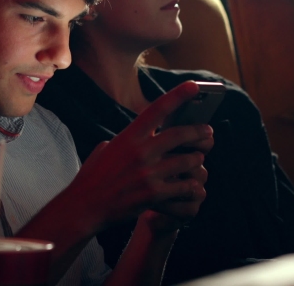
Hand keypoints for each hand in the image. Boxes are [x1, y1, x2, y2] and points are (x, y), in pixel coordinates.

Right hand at [65, 81, 211, 229]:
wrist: (85, 206)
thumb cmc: (94, 177)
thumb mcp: (106, 149)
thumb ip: (127, 140)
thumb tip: (142, 133)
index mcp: (129, 136)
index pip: (157, 109)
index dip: (178, 96)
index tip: (195, 86)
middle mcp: (140, 152)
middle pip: (180, 134)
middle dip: (199, 132)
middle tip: (208, 132)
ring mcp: (148, 174)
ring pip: (188, 161)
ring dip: (196, 160)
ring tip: (198, 160)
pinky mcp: (154, 195)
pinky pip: (185, 186)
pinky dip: (192, 185)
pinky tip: (192, 185)